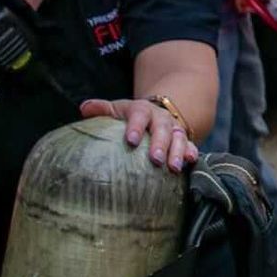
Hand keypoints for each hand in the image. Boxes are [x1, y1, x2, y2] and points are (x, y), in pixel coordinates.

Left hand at [78, 97, 198, 172]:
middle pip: (162, 128)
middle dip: (160, 144)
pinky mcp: (184, 140)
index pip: (139, 115)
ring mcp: (174, 129)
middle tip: (156, 159)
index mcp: (142, 110)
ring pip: (179, 138)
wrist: (156, 115)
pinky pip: (191, 145)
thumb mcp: (117, 111)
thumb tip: (84, 108)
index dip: (136, 127)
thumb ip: (102, 109)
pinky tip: (191, 162)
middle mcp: (161, 118)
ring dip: (178, 152)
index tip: (131, 141)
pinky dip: (192, 153)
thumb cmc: (130, 118)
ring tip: (174, 168)